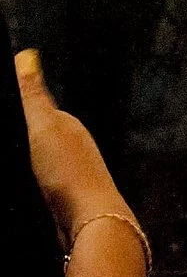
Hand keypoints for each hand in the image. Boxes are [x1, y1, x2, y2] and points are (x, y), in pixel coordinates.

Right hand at [15, 50, 125, 234]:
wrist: (88, 221)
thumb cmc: (69, 173)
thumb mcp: (43, 127)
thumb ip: (32, 95)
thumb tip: (26, 55)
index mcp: (66, 125)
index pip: (31, 110)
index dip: (12, 110)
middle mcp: (69, 146)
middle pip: (30, 136)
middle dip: (14, 138)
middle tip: (3, 144)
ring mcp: (65, 172)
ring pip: (31, 161)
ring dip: (17, 161)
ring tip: (6, 160)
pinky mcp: (58, 197)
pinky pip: (33, 183)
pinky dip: (23, 181)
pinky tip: (17, 185)